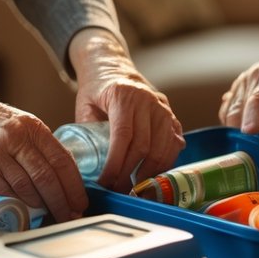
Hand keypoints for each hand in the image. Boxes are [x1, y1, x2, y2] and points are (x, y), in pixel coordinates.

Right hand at [0, 82, 88, 221]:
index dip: (74, 185)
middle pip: (45, 177)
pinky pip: (3, 190)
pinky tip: (27, 208)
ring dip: (41, 205)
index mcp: (33, 127)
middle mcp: (16, 138)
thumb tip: (63, 176)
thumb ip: (41, 145)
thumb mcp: (24, 123)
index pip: (61, 160)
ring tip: (51, 214)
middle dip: (61, 202)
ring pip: (25, 187)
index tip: (80, 201)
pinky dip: (18, 201)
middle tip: (70, 215)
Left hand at [69, 28, 184, 190]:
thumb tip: (87, 166)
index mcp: (124, 95)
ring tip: (134, 187)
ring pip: (162, 148)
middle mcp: (148, 100)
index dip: (116, 164)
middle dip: (130, 173)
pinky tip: (152, 173)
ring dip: (149, 172)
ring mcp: (163, 107)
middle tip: (118, 190)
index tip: (107, 182)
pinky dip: (164, 162)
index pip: (123, 136)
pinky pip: (173, 144)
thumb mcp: (85, 106)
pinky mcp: (171, 115)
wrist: (114, 68)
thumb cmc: (97, 90)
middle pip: (144, 146)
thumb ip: (88, 132)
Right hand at [219, 31, 258, 141]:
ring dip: (240, 134)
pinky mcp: (232, 96)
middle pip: (238, 110)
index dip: (253, 115)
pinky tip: (252, 134)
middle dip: (244, 134)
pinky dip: (235, 130)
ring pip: (229, 116)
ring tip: (258, 146)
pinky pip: (226, 118)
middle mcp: (253, 76)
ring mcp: (239, 85)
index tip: (250, 132)